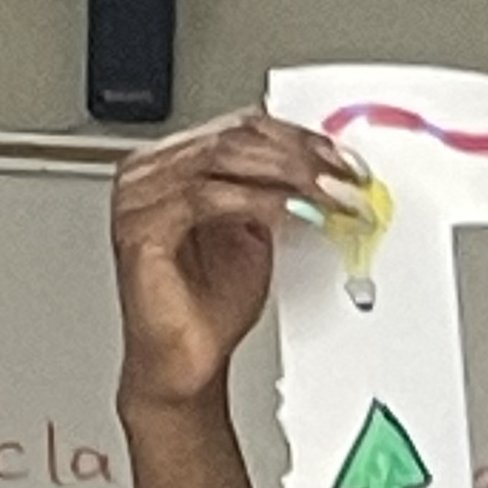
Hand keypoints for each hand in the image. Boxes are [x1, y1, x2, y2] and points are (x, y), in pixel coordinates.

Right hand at [111, 109, 367, 416]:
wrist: (185, 361)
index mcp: (174, 163)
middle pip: (235, 137)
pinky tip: (296, 213)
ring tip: (332, 196)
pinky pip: (208, 198)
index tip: (344, 159)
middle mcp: (150, 171)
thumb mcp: (259, 236)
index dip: (299, 138)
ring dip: (290, 175)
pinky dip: (260, 201)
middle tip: (347, 177)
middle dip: (302, 156)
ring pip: (224, 158)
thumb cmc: (212, 306)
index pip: (240, 127)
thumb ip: (279, 197)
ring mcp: (139, 196)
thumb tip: (328, 174)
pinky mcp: (141, 228)